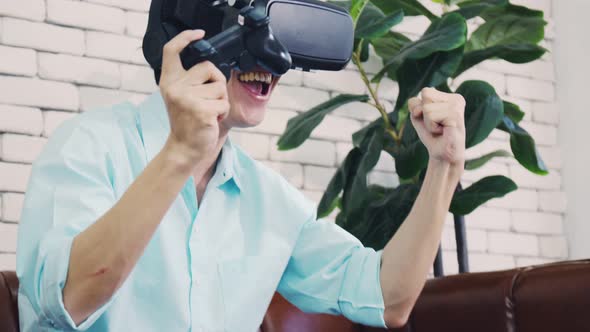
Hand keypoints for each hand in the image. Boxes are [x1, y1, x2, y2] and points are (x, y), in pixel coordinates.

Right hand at [159, 29, 229, 166]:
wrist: (184, 148)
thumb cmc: (188, 122)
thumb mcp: (181, 96)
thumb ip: (190, 80)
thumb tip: (212, 67)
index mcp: (169, 81)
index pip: (171, 51)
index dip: (185, 38)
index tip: (198, 34)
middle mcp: (175, 87)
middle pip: (209, 67)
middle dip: (217, 83)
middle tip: (208, 100)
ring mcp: (187, 99)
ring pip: (220, 88)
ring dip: (221, 101)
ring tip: (208, 113)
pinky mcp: (201, 111)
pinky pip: (224, 104)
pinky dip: (223, 113)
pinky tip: (211, 121)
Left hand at [408, 87, 465, 168]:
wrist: (443, 156)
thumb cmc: (432, 136)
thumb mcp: (418, 117)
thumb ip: (415, 104)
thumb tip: (421, 105)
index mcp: (450, 97)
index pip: (425, 92)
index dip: (421, 108)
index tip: (433, 120)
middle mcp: (456, 99)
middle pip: (426, 94)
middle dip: (424, 114)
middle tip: (437, 126)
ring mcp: (457, 106)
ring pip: (426, 107)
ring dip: (428, 123)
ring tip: (440, 130)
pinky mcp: (456, 115)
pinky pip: (430, 117)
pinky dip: (431, 127)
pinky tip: (443, 132)